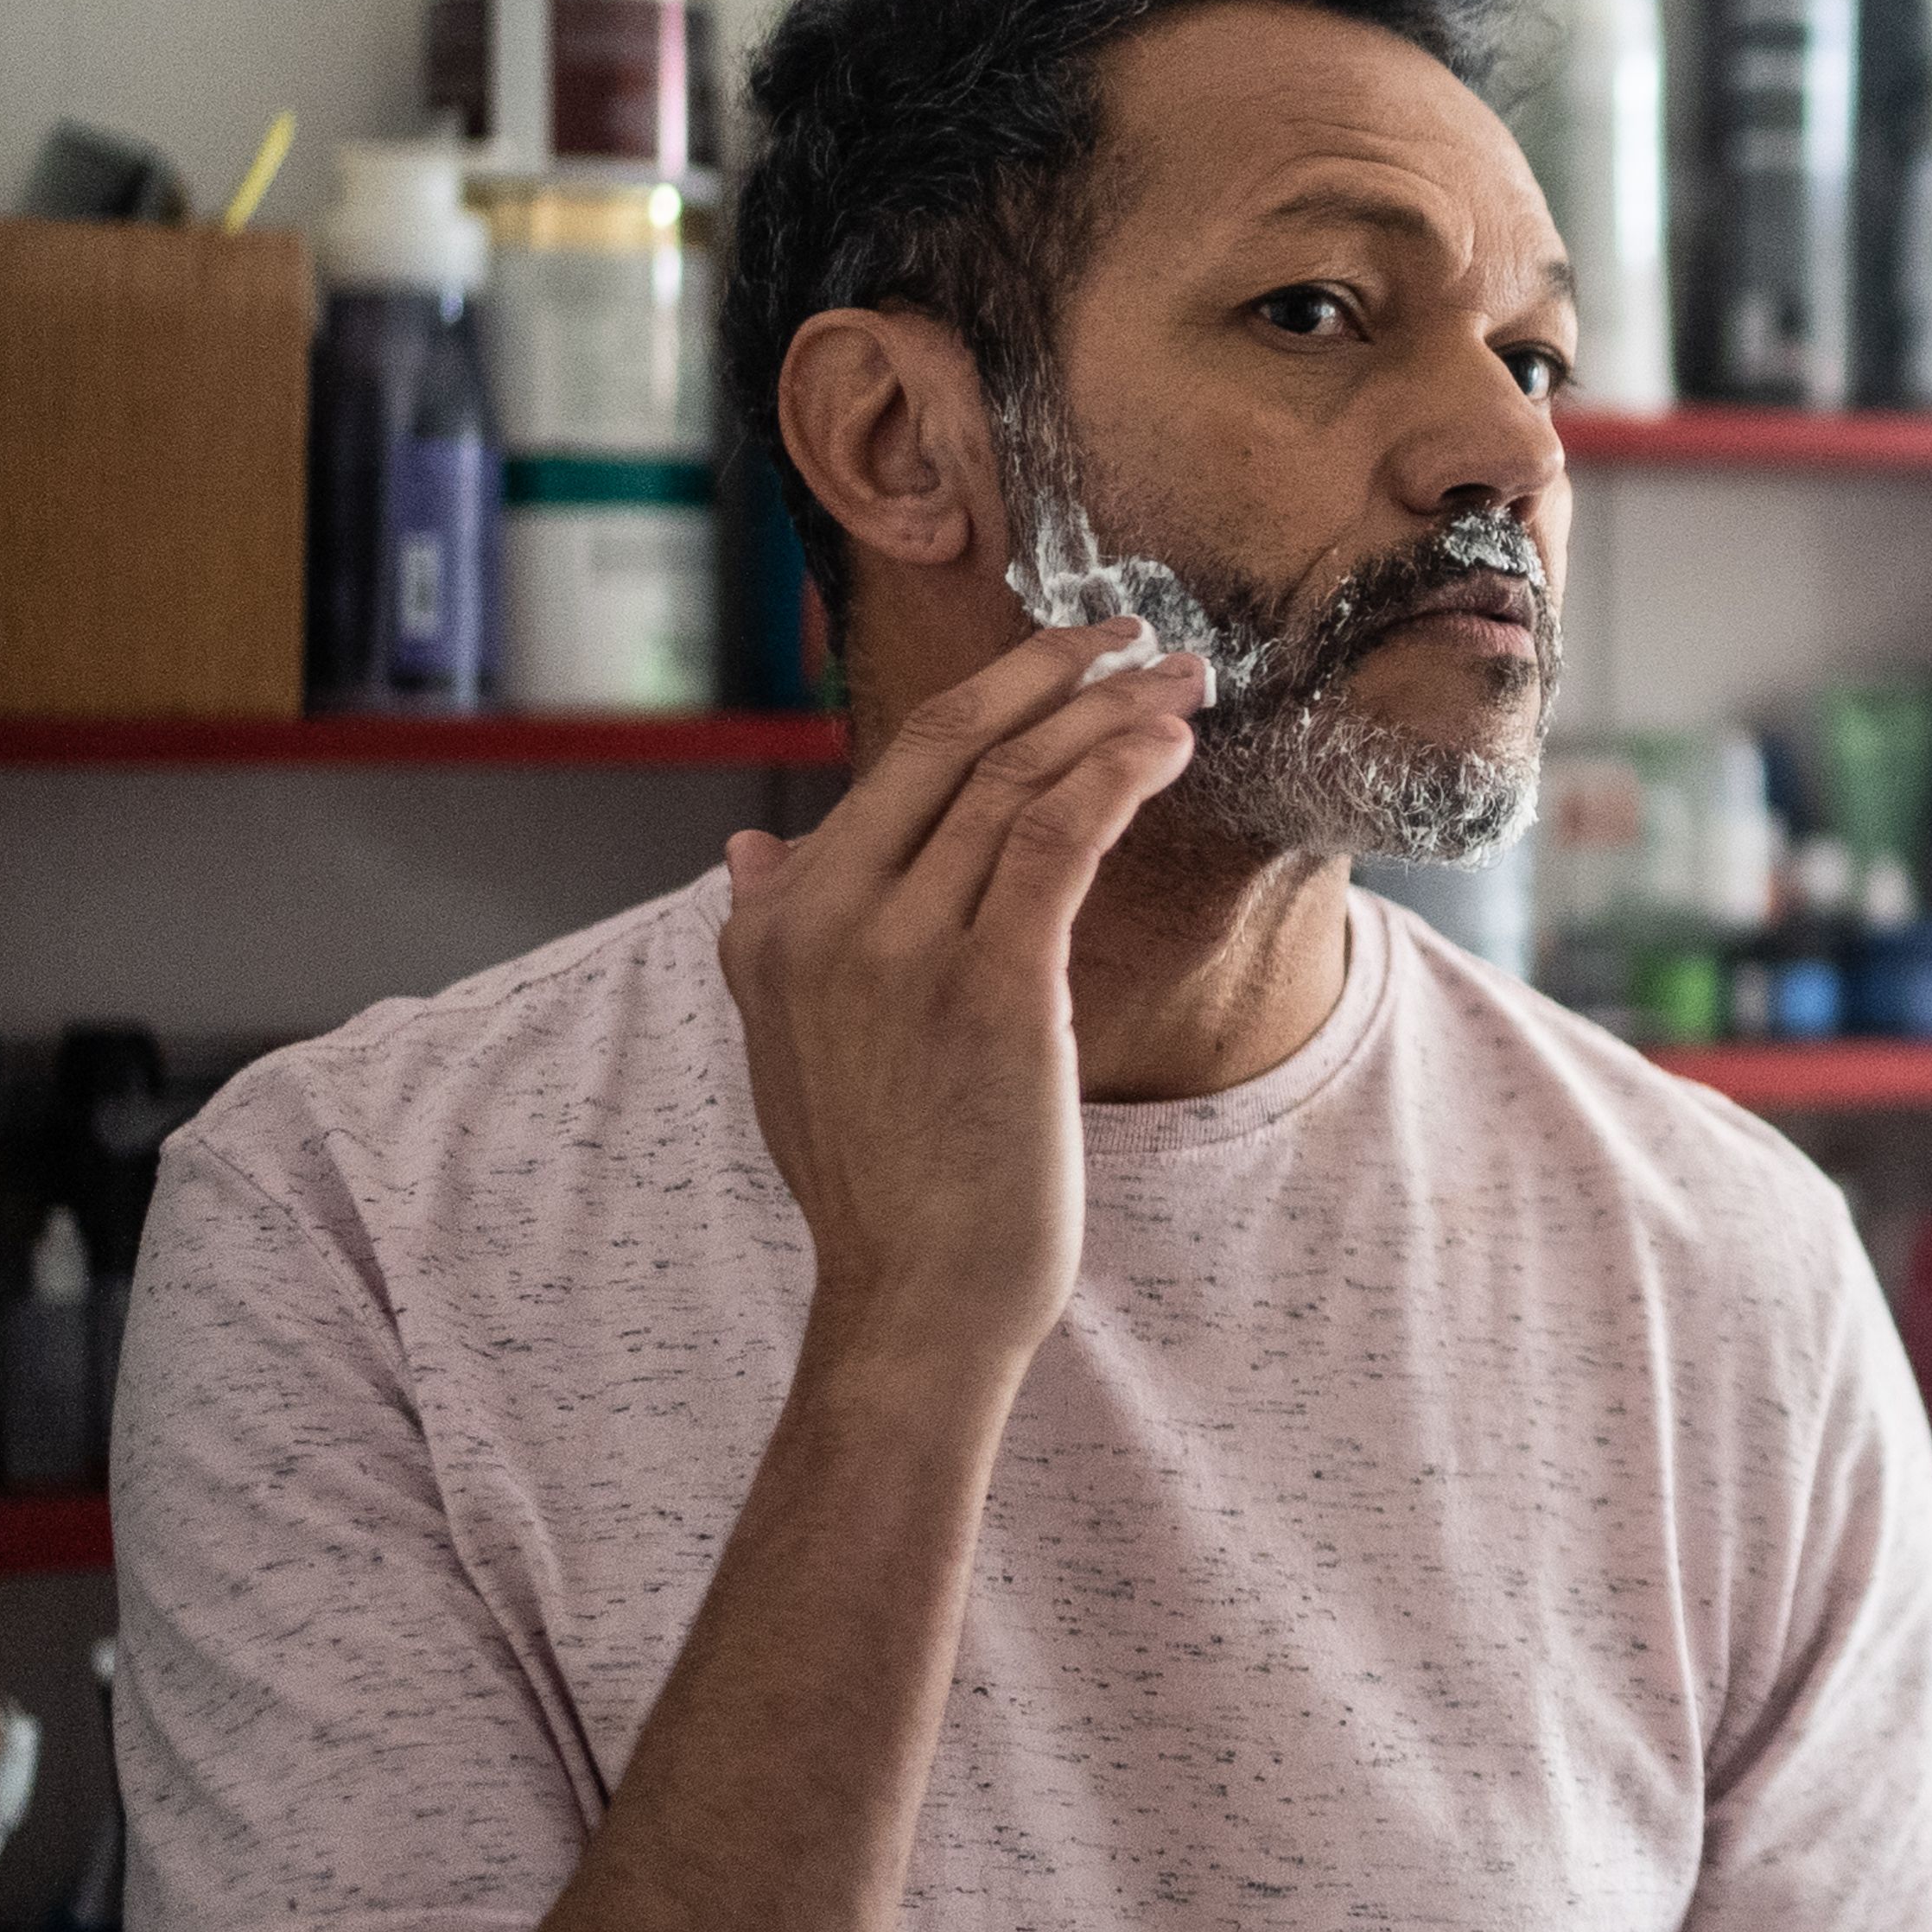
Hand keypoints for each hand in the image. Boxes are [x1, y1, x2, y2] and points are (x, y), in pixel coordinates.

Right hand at [716, 619, 1208, 1394]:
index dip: (992, 692)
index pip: (895, 761)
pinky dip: (1117, 773)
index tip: (1065, 656)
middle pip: (955, 745)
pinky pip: (1058, 838)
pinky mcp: (990, 986)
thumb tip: (750, 852)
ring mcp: (905, 949)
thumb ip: (768, 940)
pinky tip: (1167, 747)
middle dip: (1055, 672)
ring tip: (1182, 681)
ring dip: (1109, 714)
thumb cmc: (879, 1179)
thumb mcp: (788, 1048)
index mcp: (779, 922)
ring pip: (1016, 780)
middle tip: (1137, 634)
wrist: (912, 1297)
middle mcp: (827, 917)